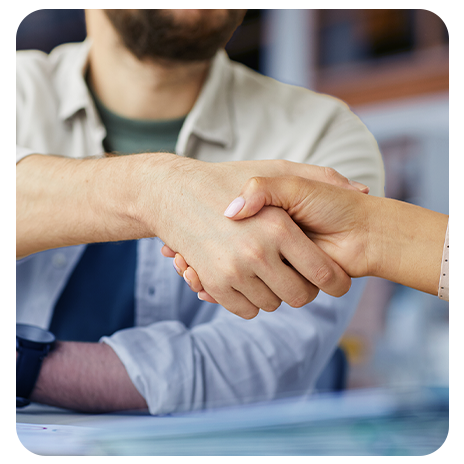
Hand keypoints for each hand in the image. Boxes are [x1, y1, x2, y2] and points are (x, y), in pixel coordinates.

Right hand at [160, 168, 368, 313]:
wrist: (174, 193)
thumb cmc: (229, 179)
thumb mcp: (277, 170)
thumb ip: (321, 176)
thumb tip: (362, 190)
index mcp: (279, 228)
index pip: (324, 275)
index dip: (333, 280)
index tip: (332, 277)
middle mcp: (257, 253)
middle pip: (300, 297)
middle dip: (302, 288)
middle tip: (294, 272)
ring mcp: (233, 271)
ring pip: (272, 305)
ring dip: (274, 293)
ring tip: (267, 269)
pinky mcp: (214, 285)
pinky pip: (246, 310)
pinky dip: (251, 300)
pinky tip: (248, 277)